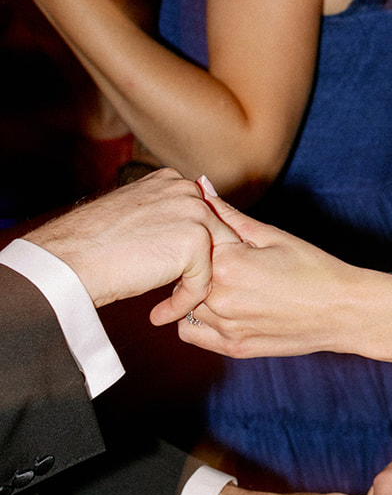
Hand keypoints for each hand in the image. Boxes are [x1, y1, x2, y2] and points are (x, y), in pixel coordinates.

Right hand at [27, 169, 239, 315]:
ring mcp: (194, 213)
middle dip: (203, 269)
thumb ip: (164, 216)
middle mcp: (187, 190)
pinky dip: (183, 303)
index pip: (204, 217)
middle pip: (217, 236)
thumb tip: (189, 231)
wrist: (71, 259)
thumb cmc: (93, 245)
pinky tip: (160, 314)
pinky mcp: (196, 242)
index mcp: (172, 180)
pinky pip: (202, 283)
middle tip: (181, 294)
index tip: (177, 275)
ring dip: (194, 288)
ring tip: (170, 307)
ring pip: (214, 261)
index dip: (196, 251)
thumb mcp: (135, 217)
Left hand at [161, 192, 360, 352]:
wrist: (344, 312)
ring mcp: (225, 326)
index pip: (191, 243)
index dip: (202, 238)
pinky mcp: (232, 348)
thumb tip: (201, 186)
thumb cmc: (313, 269)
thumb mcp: (272, 235)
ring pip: (183, 305)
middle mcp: (220, 298)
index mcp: (227, 263)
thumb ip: (229, 215)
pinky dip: (196, 320)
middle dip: (195, 266)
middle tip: (224, 263)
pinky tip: (220, 308)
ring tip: (227, 286)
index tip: (218, 239)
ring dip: (195, 294)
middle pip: (183, 275)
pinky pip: (190, 333)